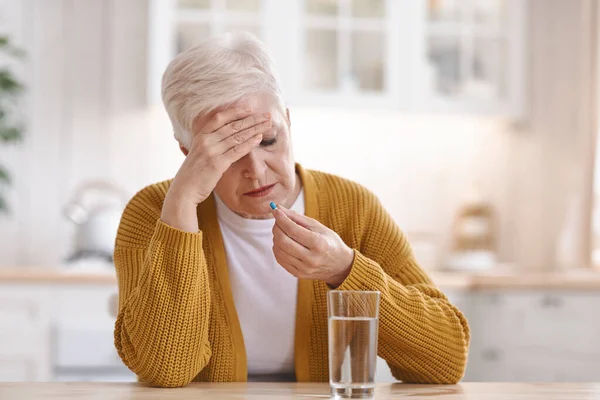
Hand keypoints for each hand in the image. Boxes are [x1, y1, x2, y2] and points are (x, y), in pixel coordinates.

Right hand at [162, 106, 271, 231]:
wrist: (184, 190)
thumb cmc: (193, 173)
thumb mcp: (197, 152)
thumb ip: (208, 143)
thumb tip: (222, 136)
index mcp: (200, 136)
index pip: (220, 118)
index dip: (235, 111)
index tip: (249, 108)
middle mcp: (205, 140)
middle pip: (233, 125)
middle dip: (251, 119)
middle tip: (266, 115)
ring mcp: (211, 151)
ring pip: (237, 136)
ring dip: (254, 129)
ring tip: (267, 124)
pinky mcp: (217, 164)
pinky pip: (237, 150)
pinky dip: (249, 143)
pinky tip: (259, 138)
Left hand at [271, 204, 354, 286]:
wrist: (340, 266)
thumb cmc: (329, 242)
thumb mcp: (318, 227)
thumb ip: (297, 218)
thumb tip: (279, 209)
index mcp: (318, 244)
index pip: (293, 230)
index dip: (281, 219)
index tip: (275, 210)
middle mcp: (311, 258)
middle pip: (283, 241)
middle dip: (277, 228)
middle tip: (278, 221)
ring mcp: (304, 268)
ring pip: (279, 251)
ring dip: (276, 238)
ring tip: (281, 232)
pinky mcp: (298, 274)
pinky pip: (280, 260)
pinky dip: (277, 249)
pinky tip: (282, 243)